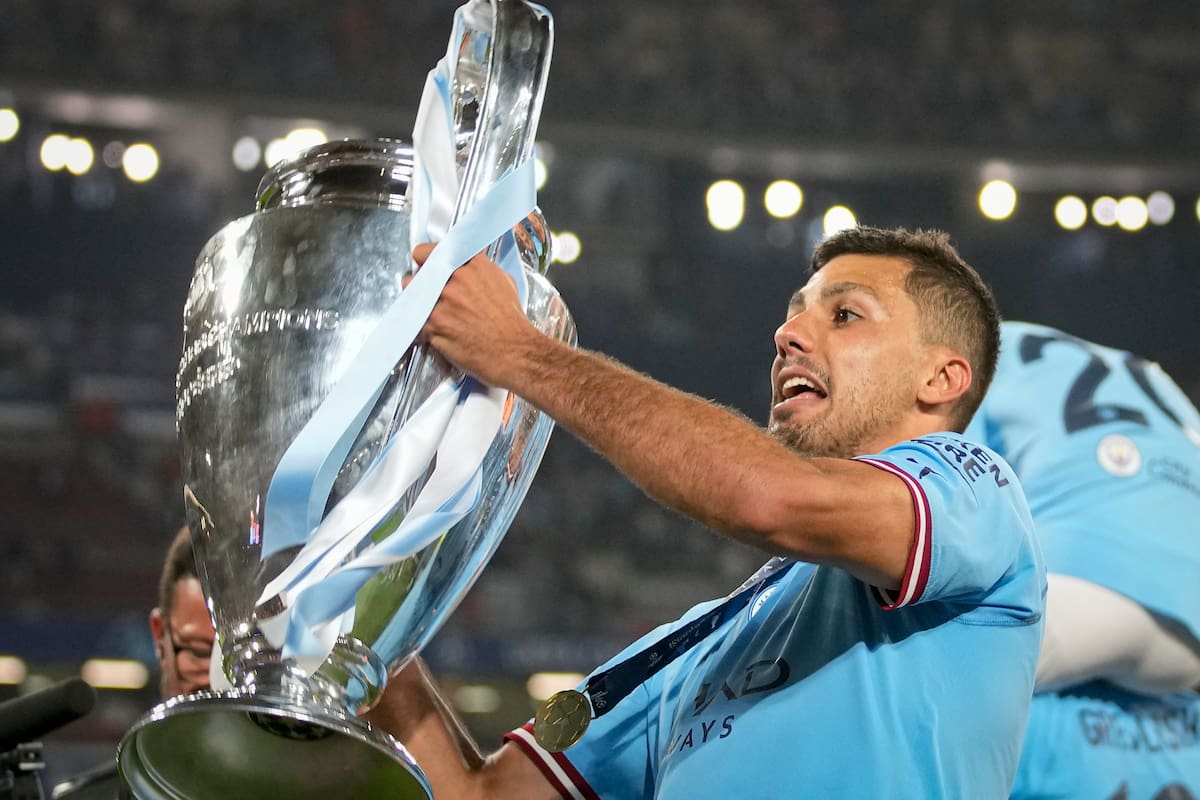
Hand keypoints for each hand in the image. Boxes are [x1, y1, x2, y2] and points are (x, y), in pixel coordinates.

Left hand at [413, 243, 539, 388]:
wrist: (513, 350)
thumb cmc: (511, 320)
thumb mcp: (503, 281)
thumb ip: (478, 270)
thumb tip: (466, 269)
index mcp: (471, 265)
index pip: (429, 251)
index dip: (424, 260)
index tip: (425, 266)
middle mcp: (454, 280)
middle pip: (417, 274)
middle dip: (420, 283)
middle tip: (430, 295)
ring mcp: (441, 302)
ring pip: (411, 296)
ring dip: (418, 304)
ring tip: (433, 314)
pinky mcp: (433, 325)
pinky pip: (416, 321)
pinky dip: (422, 327)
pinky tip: (436, 331)